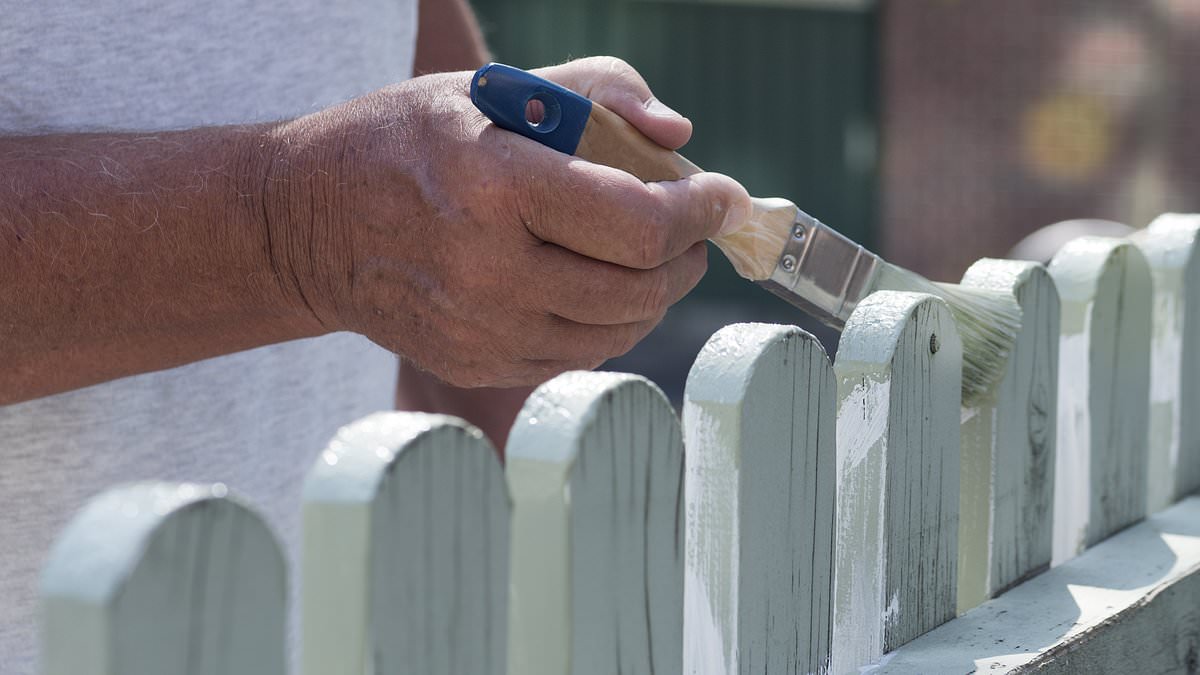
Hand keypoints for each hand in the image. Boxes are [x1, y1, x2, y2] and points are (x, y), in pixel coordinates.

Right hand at [263, 57, 751, 386]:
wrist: (308, 224)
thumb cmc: (405, 142)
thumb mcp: (493, 88)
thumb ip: (600, 91)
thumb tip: (678, 140)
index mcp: (496, 185)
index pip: (637, 222)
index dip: (700, 212)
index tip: (723, 196)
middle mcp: (489, 269)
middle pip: (639, 287)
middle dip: (687, 256)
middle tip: (691, 228)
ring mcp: (481, 328)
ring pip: (617, 331)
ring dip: (655, 295)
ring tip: (649, 258)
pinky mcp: (476, 363)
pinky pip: (577, 357)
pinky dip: (608, 325)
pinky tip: (596, 288)